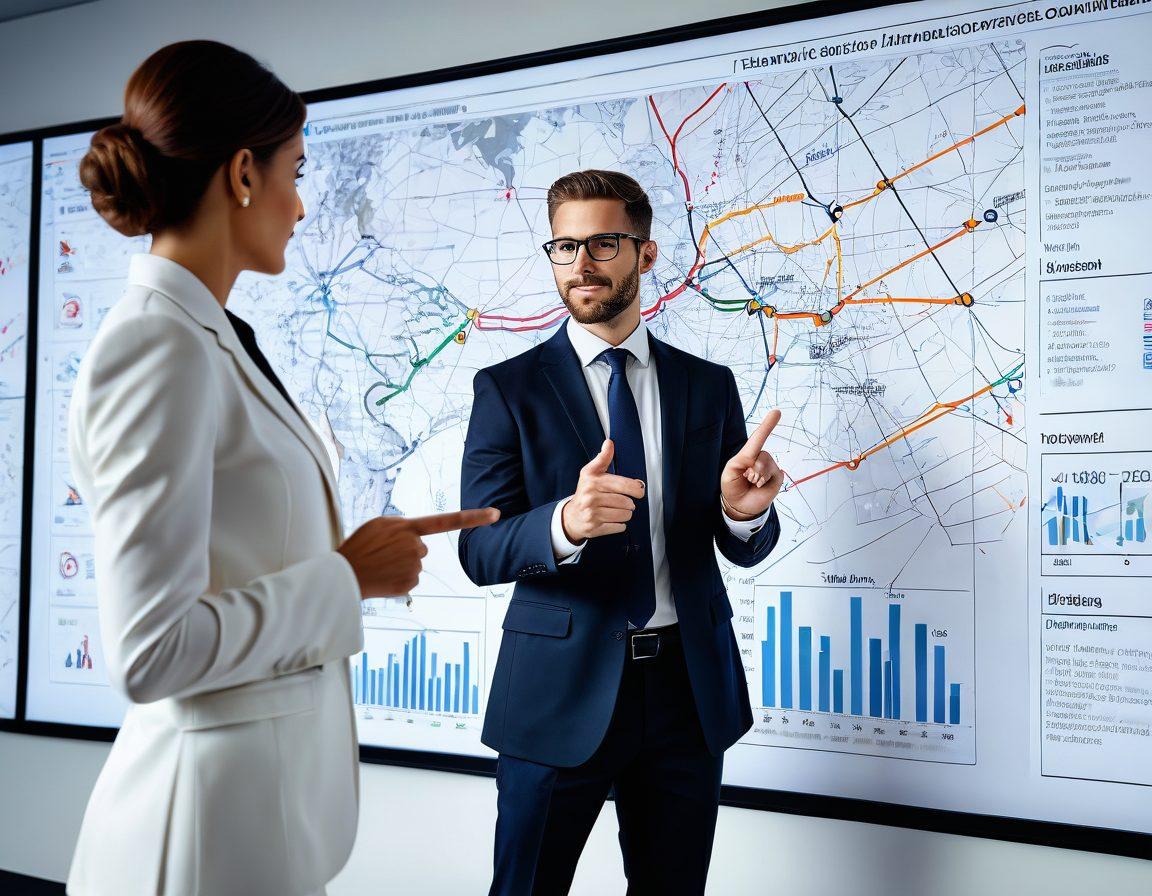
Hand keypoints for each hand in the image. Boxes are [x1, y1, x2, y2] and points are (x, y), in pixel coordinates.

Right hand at [338, 508, 499, 598]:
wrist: (343, 574)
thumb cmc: (359, 547)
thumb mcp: (378, 524)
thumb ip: (402, 525)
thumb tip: (416, 536)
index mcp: (409, 527)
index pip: (447, 520)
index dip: (474, 517)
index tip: (496, 514)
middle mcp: (416, 546)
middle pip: (421, 548)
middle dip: (406, 550)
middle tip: (383, 554)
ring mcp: (415, 566)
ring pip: (415, 564)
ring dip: (400, 565)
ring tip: (379, 565)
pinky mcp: (411, 583)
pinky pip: (410, 579)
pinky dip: (398, 579)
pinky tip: (383, 577)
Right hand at [561, 439, 646, 542]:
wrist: (571, 516)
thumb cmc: (585, 493)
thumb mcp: (591, 473)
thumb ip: (603, 458)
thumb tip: (609, 442)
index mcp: (592, 480)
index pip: (623, 485)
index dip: (636, 488)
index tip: (639, 490)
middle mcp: (590, 496)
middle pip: (627, 502)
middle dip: (629, 503)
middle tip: (623, 502)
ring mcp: (591, 513)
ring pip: (625, 515)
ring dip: (625, 514)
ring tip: (616, 510)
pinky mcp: (594, 528)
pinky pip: (619, 527)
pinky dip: (619, 524)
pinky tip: (610, 519)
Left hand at [721, 409, 783, 519]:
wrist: (739, 505)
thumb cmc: (733, 485)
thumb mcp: (730, 471)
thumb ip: (743, 460)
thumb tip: (761, 456)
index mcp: (747, 454)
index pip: (758, 438)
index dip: (767, 425)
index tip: (777, 412)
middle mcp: (760, 458)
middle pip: (761, 455)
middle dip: (752, 469)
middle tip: (745, 478)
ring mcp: (769, 467)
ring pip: (767, 465)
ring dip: (757, 476)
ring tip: (752, 483)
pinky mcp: (777, 477)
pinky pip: (774, 474)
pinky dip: (764, 482)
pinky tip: (760, 486)